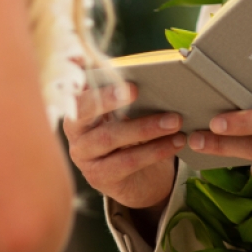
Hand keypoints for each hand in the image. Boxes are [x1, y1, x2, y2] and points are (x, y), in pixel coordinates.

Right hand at [63, 83, 184, 211]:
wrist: (140, 180)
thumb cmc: (133, 137)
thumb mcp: (129, 115)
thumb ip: (129, 98)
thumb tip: (149, 77)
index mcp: (79, 108)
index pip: (76, 89)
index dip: (86, 80)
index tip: (105, 71)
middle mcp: (75, 132)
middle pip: (83, 112)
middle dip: (109, 99)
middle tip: (135, 89)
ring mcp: (83, 156)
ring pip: (110, 138)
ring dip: (145, 127)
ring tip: (175, 121)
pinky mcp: (99, 177)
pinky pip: (128, 161)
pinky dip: (155, 150)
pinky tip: (176, 142)